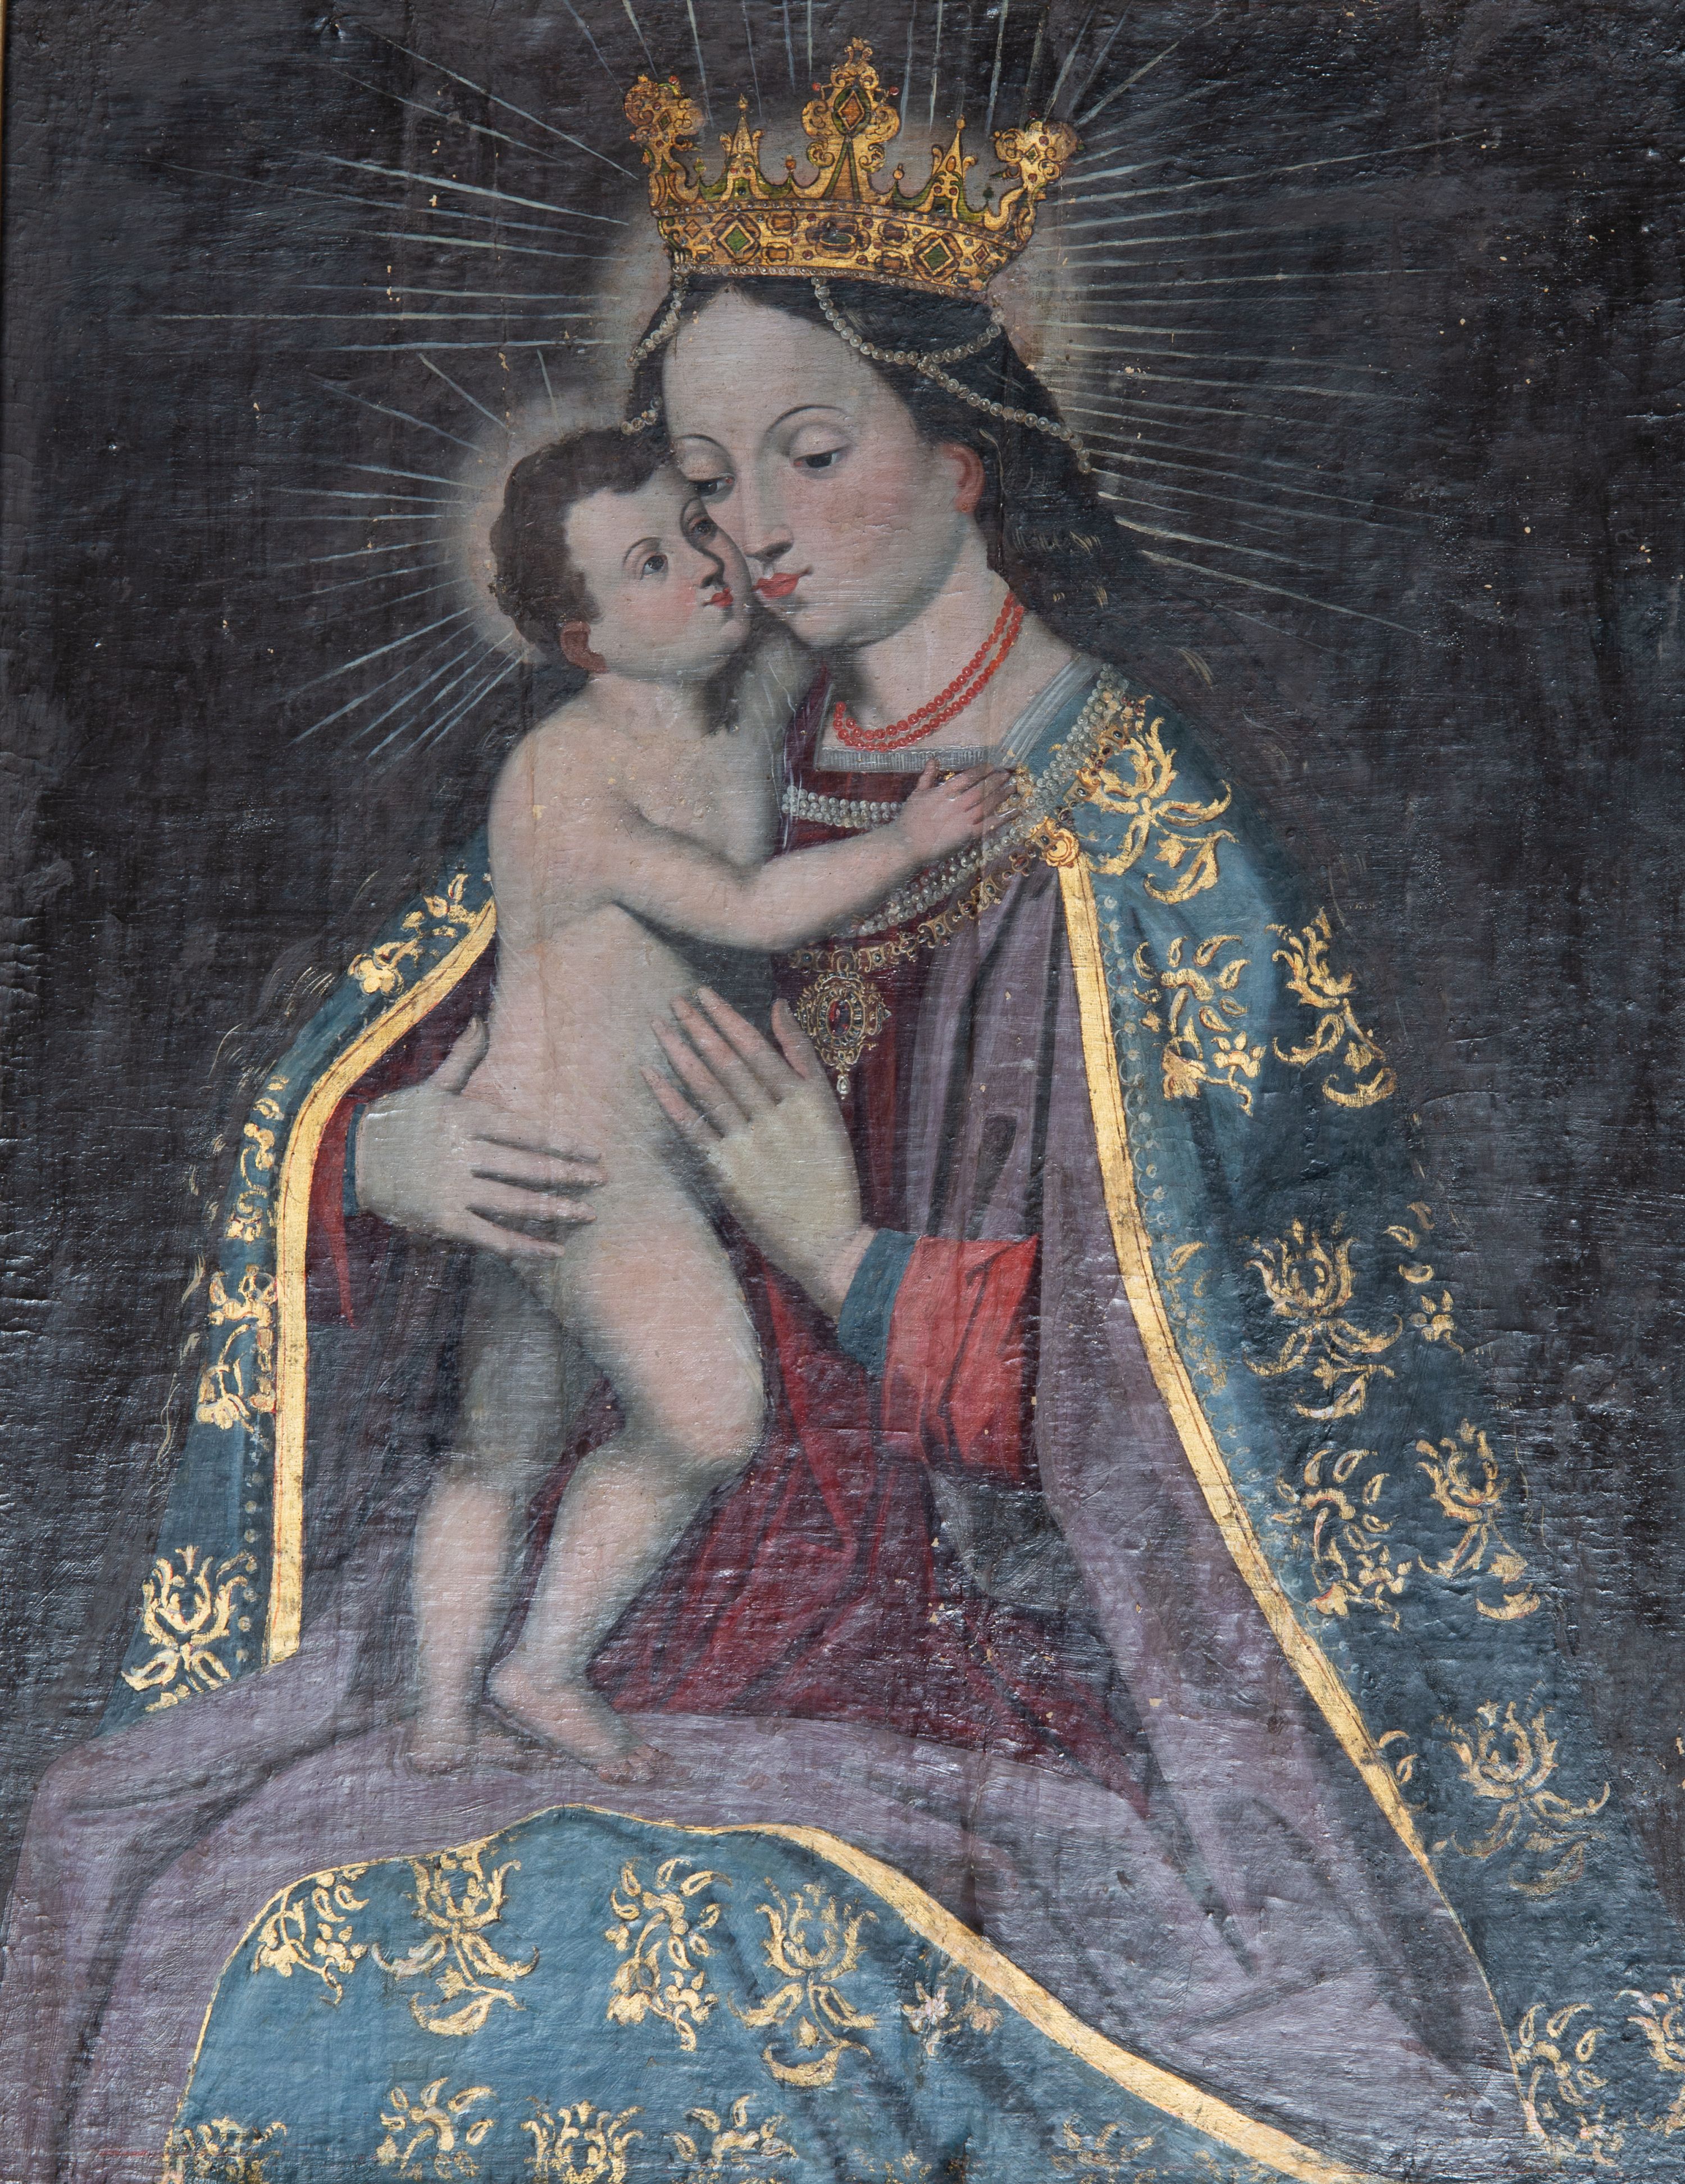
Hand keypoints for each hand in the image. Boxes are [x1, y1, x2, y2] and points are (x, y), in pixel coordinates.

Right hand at [354, 1019, 600, 1256]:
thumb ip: (463, 1059)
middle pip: (528, 1167)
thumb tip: (481, 1022)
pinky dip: (525, 1246)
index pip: (527, 1132)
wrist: (345, 1159)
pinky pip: (491, 1236)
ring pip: (515, 1202)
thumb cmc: (394, 1120)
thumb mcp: (431, 1087)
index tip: (594, 1152)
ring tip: (588, 1215)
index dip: (564, 1144)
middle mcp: (463, 1152)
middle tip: (604, 1181)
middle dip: (570, 1176)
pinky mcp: (441, 1219)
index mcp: (466, 1118)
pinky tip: (553, 1251)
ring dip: (556, 1210)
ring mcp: (452, 1188)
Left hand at [644, 989, 874, 1319]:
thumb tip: (777, 1005)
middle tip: (674, 1002)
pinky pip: (692, 1127)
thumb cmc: (829, 1175)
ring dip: (679, 1053)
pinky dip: (669, 1099)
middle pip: (727, 1062)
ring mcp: (751, 1145)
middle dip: (697, 1028)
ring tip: (659, 1026)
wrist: (828, 1242)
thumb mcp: (828, 1111)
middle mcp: (778, 1117)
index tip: (703, 995)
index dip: (726, 1018)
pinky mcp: (729, 1172)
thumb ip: (802, 1058)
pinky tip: (650, 1074)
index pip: (757, 1047)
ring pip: (707, 1088)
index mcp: (807, 1100)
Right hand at [892, 761, 1017, 862]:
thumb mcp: (916, 794)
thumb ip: (927, 777)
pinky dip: (1004, 818)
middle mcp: (955, 803)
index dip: (981, 770)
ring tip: (1013, 787)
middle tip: (1007, 773)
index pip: (966, 777)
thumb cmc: (908, 821)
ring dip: (1001, 794)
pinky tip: (1015, 811)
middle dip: (995, 780)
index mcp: (943, 792)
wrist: (906, 845)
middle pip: (980, 788)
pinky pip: (989, 824)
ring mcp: (962, 819)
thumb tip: (933, 759)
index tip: (991, 765)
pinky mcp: (967, 835)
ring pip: (987, 804)